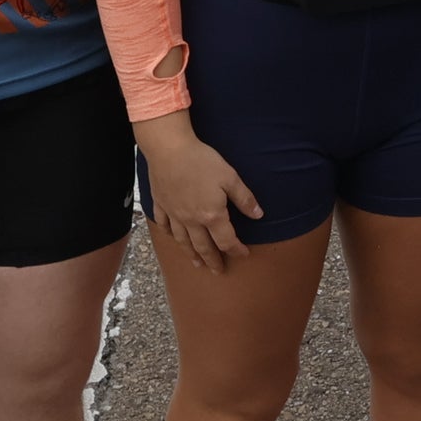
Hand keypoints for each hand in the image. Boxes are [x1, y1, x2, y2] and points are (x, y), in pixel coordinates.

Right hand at [137, 115, 261, 269]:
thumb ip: (244, 199)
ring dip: (191, 254)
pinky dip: (170, 235)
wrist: (168, 149)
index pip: (226, 240)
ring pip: (183, 241)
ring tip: (197, 264)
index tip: (243, 254)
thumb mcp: (230, 177)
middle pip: (203, 247)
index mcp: (211, 215)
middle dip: (213, 260)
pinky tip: (173, 238)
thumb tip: (259, 215)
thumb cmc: (201, 161)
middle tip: (218, 271)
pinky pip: (164, 226)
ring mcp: (174, 214)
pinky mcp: (161, 204)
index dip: (236, 250)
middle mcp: (191, 220)